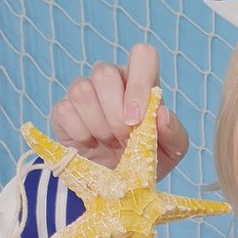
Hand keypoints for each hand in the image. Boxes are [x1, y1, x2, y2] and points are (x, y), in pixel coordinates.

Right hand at [50, 43, 188, 175]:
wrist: (119, 182)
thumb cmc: (147, 157)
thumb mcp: (172, 150)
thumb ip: (174, 132)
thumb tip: (162, 114)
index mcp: (140, 80)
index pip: (142, 55)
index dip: (138, 83)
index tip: (137, 119)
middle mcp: (111, 78)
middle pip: (104, 72)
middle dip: (115, 115)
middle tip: (125, 139)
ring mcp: (85, 91)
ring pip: (82, 90)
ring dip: (99, 126)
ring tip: (110, 143)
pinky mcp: (64, 109)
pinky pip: (64, 110)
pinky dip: (80, 134)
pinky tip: (91, 144)